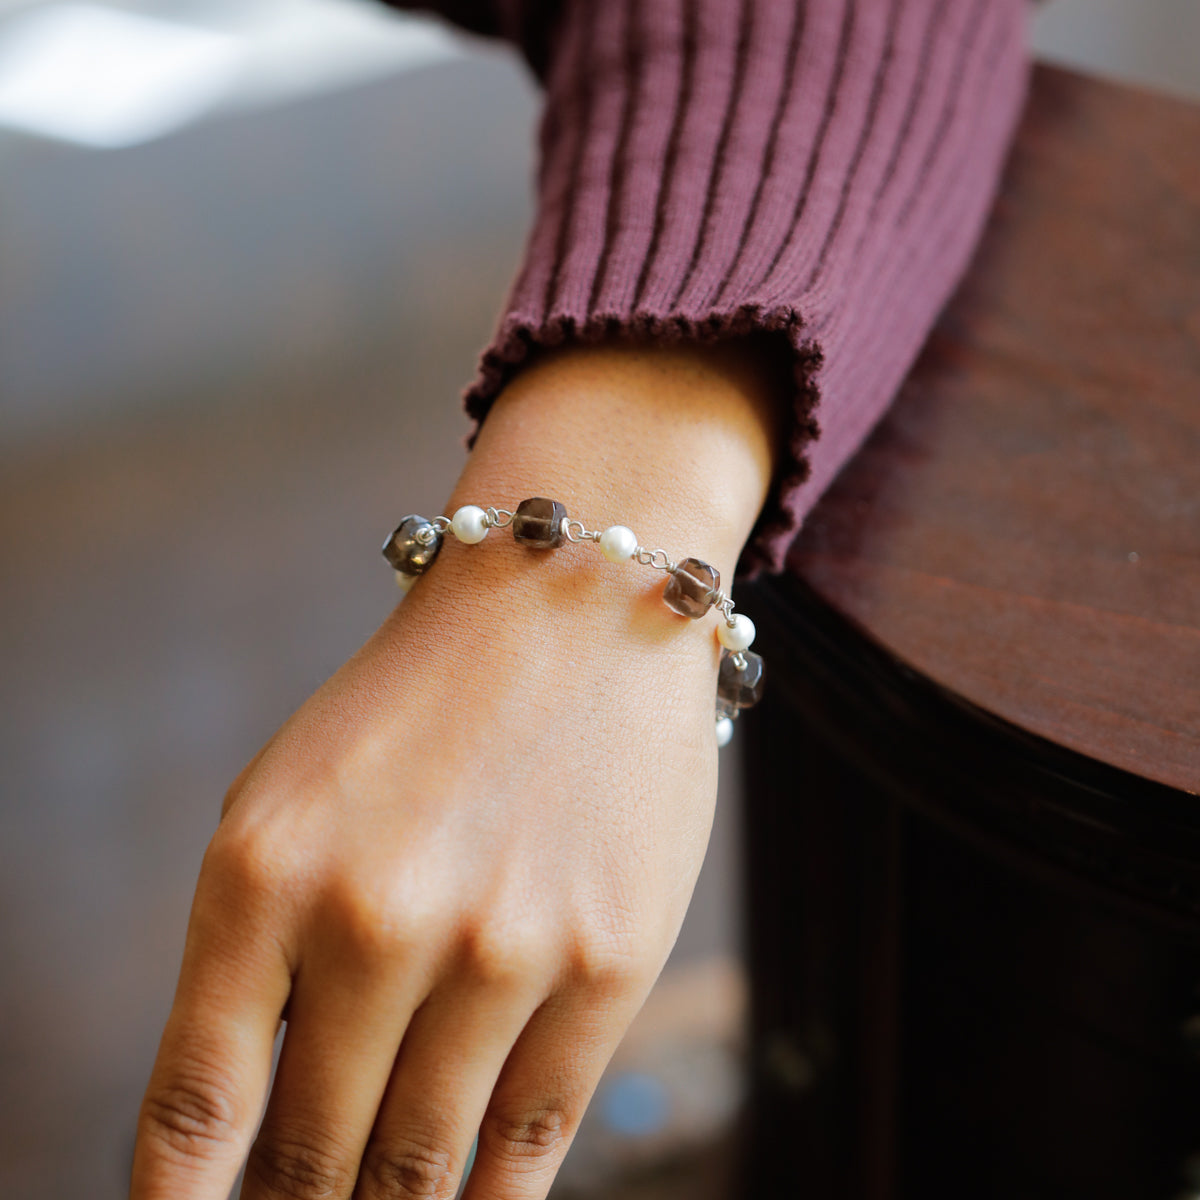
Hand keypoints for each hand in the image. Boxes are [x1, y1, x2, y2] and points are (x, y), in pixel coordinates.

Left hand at [131, 338, 783, 1198]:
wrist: (575, 607)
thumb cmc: (422, 708)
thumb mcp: (296, 801)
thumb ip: (266, 957)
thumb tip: (255, 1124)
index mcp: (262, 872)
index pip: (194, 1112)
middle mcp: (374, 920)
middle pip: (308, 1160)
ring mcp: (501, 948)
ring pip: (421, 1166)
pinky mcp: (609, 962)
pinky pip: (533, 1135)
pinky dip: (490, 1199)